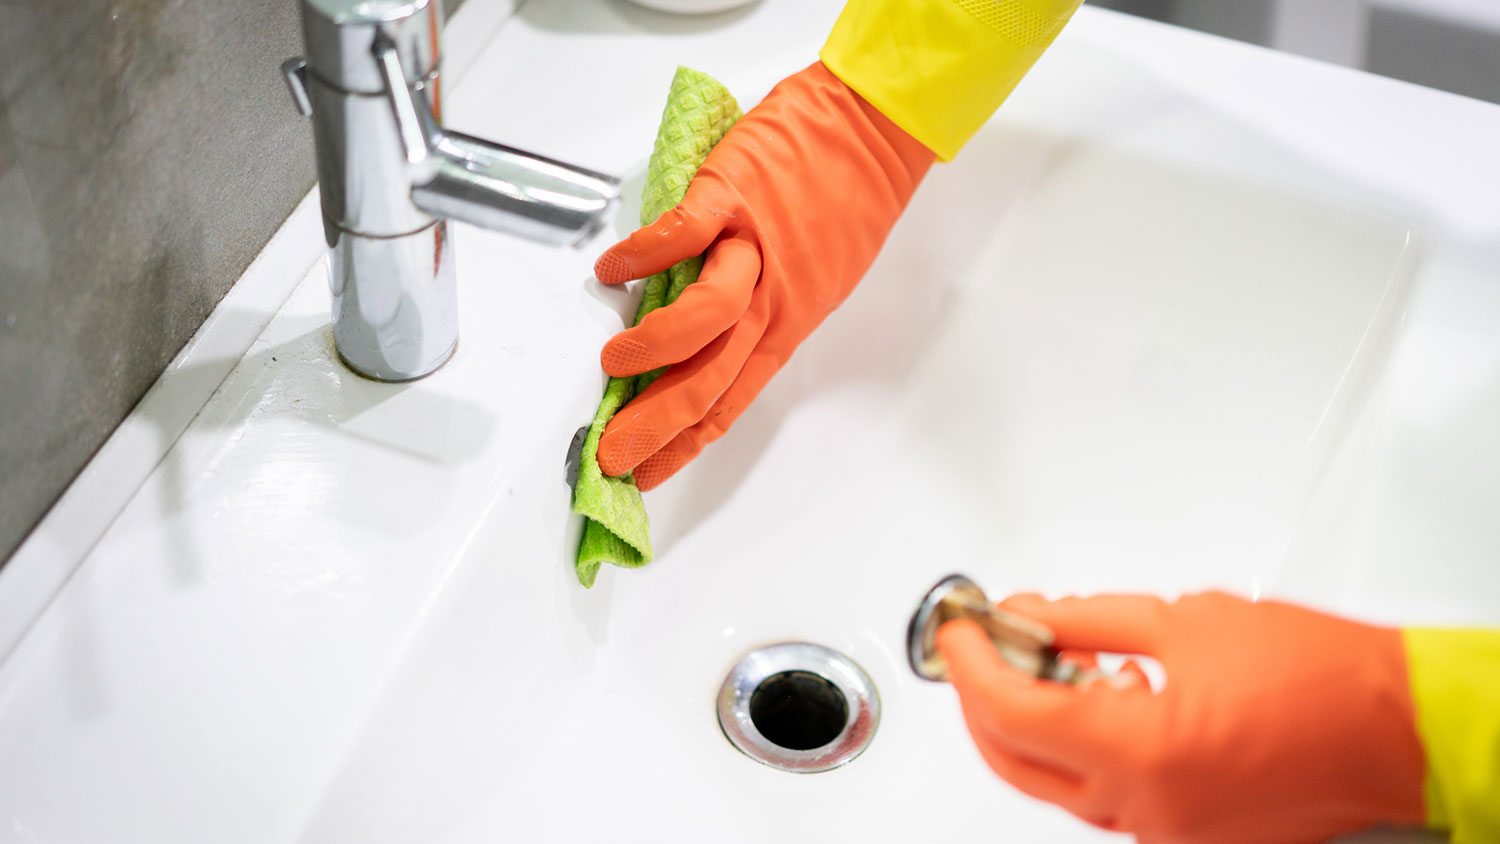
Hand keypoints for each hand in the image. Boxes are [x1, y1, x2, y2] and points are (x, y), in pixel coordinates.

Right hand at [591, 61, 934, 489]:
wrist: (872, 126)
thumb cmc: (842, 197)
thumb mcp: (808, 274)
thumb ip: (756, 309)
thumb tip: (696, 339)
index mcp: (786, 324)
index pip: (728, 404)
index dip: (683, 447)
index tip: (646, 476)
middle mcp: (772, 299)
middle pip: (708, 382)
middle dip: (652, 427)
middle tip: (610, 452)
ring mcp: (752, 249)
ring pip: (705, 321)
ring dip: (651, 351)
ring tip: (613, 364)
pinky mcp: (733, 196)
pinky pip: (682, 235)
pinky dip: (643, 256)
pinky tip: (612, 271)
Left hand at [936, 592, 1426, 843]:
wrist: (1402, 729)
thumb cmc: (1322, 675)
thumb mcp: (1183, 620)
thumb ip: (1085, 622)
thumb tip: (1029, 617)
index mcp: (1140, 752)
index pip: (1011, 712)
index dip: (970, 665)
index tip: (958, 632)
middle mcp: (1146, 808)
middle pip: (1016, 761)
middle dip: (982, 702)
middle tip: (979, 648)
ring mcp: (1166, 832)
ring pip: (1056, 784)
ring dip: (1030, 725)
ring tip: (1034, 661)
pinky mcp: (1188, 835)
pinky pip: (1105, 798)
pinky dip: (1081, 750)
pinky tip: (1089, 700)